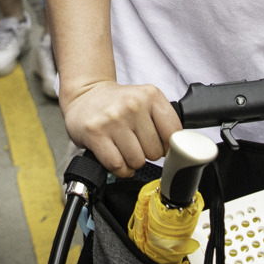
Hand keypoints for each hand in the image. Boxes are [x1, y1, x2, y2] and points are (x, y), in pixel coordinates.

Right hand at [61, 78, 182, 177]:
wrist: (85, 94)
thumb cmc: (118, 104)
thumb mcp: (145, 101)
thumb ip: (163, 121)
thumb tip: (178, 151)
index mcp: (151, 95)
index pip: (174, 133)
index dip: (168, 146)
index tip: (159, 145)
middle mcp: (132, 104)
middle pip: (155, 151)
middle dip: (147, 154)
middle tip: (135, 143)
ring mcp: (113, 119)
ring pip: (136, 161)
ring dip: (132, 162)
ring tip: (124, 149)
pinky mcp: (95, 133)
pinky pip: (117, 165)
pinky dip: (119, 168)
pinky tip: (115, 156)